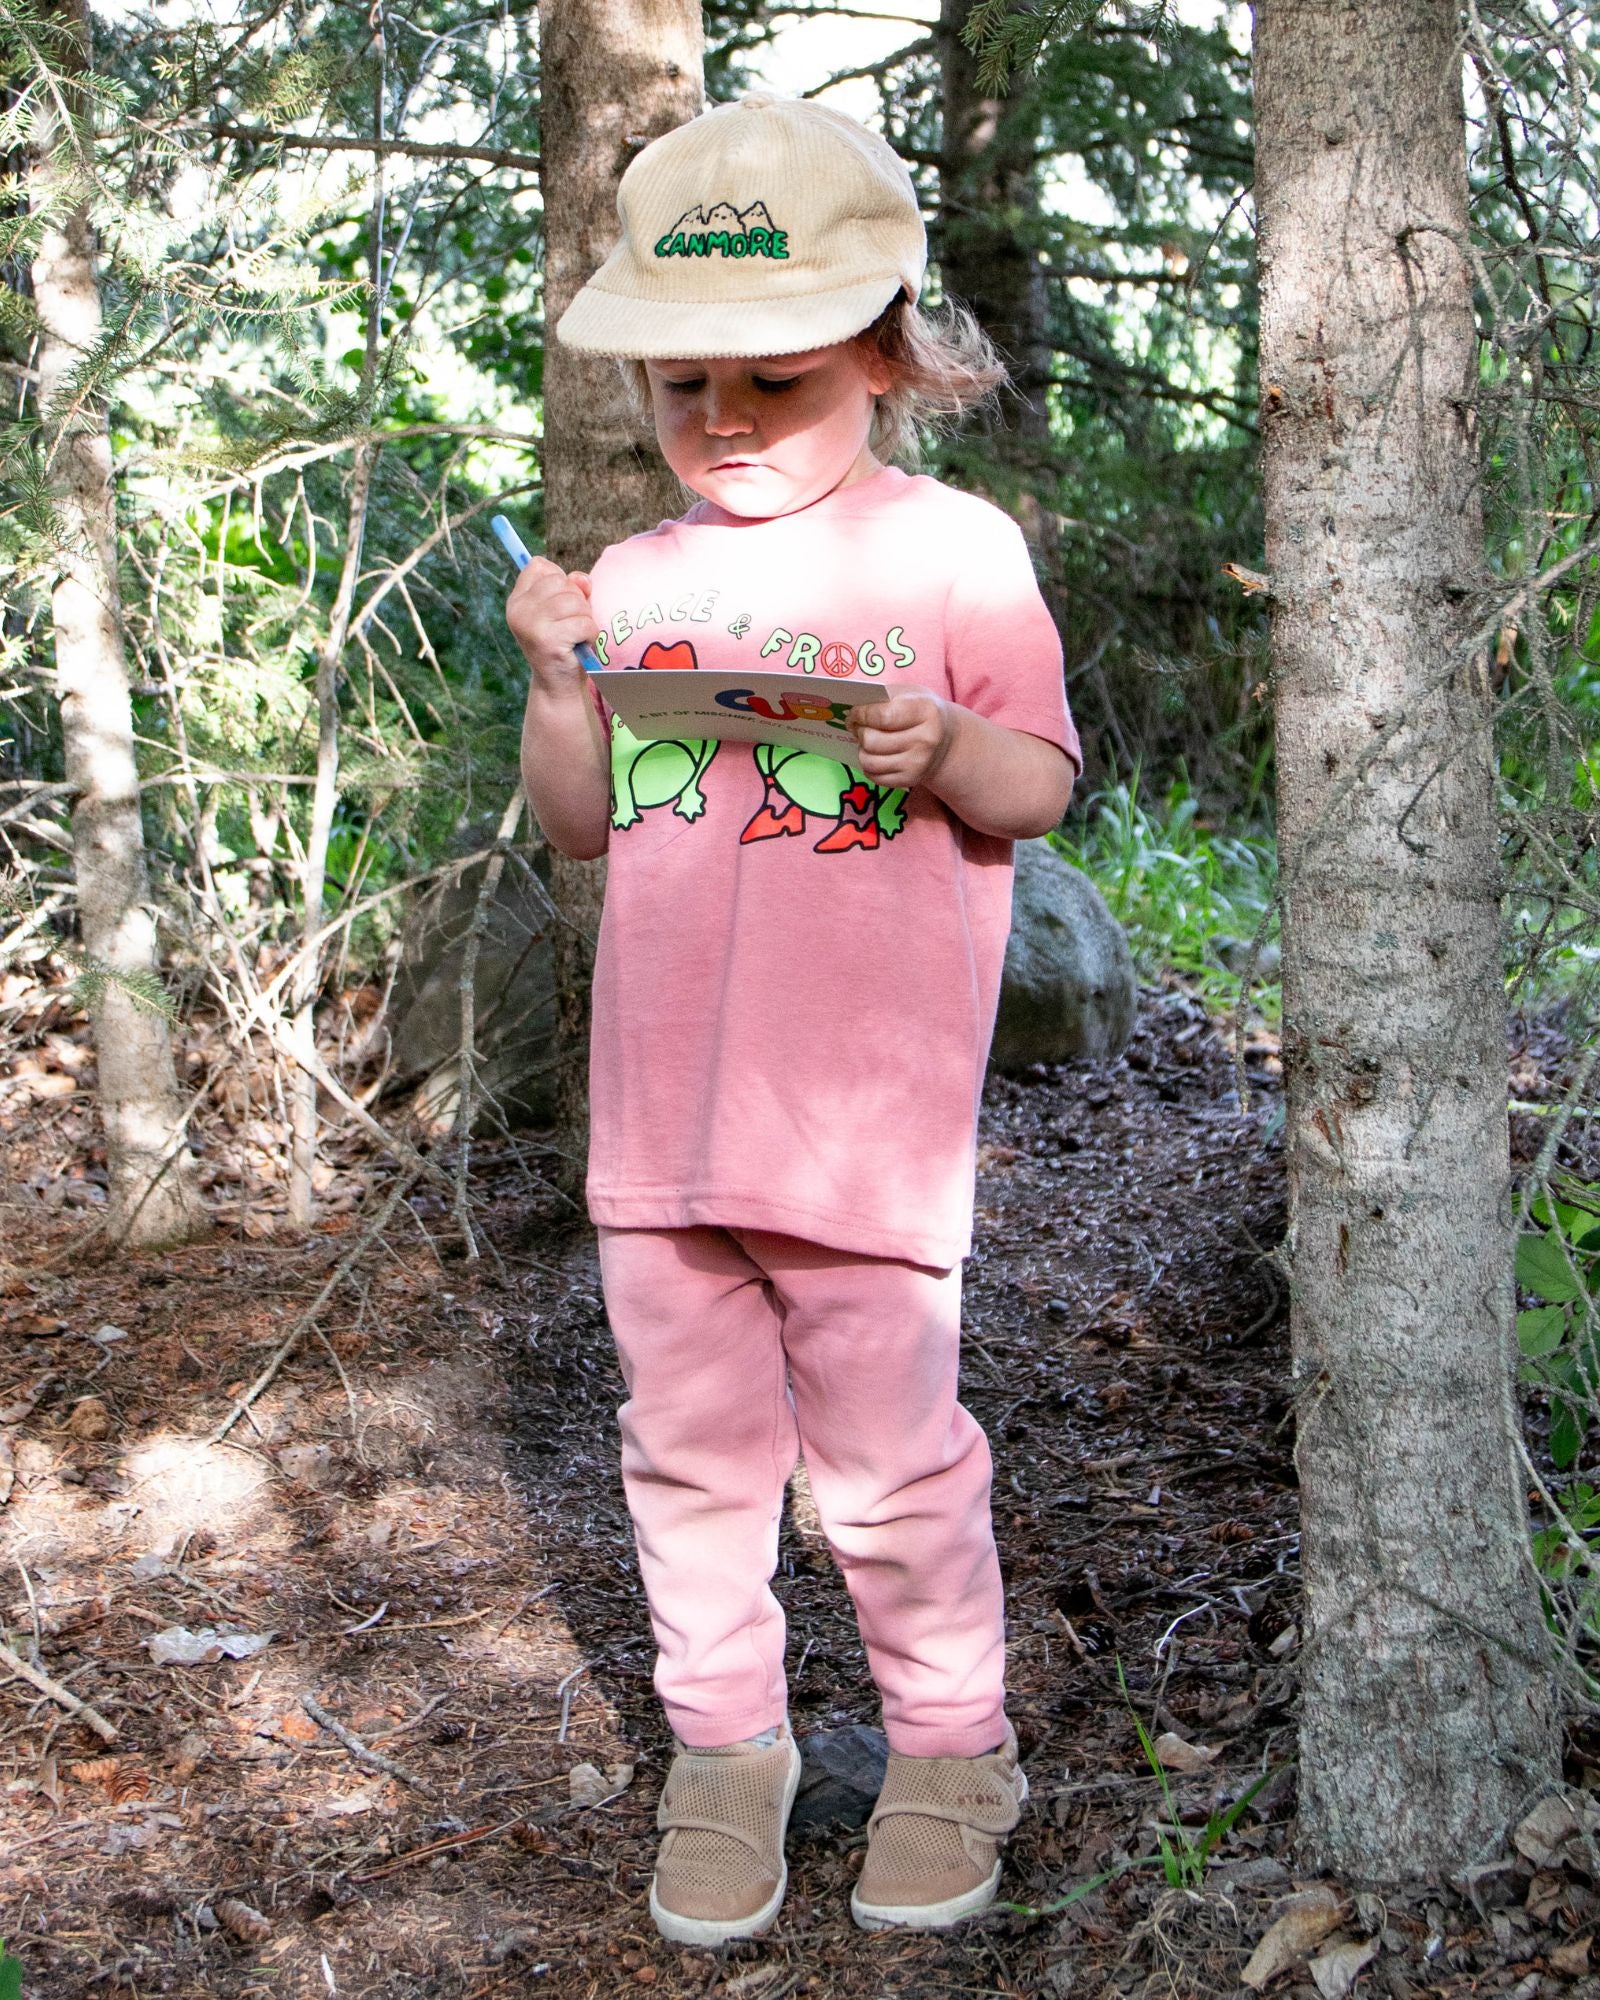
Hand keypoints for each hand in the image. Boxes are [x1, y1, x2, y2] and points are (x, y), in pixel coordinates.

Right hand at [506, 556, 600, 696]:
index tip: (561, 602)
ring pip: (574, 601)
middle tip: (571, 624)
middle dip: (576, 601)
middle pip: (559, 581)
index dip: (559, 579)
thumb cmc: (564, 643)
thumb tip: (582, 580)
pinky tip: (581, 645)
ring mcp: (530, 624)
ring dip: (585, 618)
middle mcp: (518, 610)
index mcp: (517, 600)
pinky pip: (583, 622)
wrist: (558, 685)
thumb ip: (572, 587)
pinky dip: (590, 633)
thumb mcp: (564, 610)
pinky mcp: (547, 639)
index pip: (539, 566)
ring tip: (577, 635)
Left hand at [846, 685, 958, 789]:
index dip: (861, 714)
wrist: (947, 741)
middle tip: (859, 727)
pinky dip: (868, 766)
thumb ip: (884, 696)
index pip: (883, 716)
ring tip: (867, 741)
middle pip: (872, 741)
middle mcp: (925, 740)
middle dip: (859, 732)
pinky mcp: (910, 780)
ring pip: (870, 761)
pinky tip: (874, 755)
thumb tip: (852, 704)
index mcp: (925, 711)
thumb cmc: (921, 712)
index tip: (855, 713)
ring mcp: (918, 763)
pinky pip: (875, 776)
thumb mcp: (910, 694)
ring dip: (862, 750)